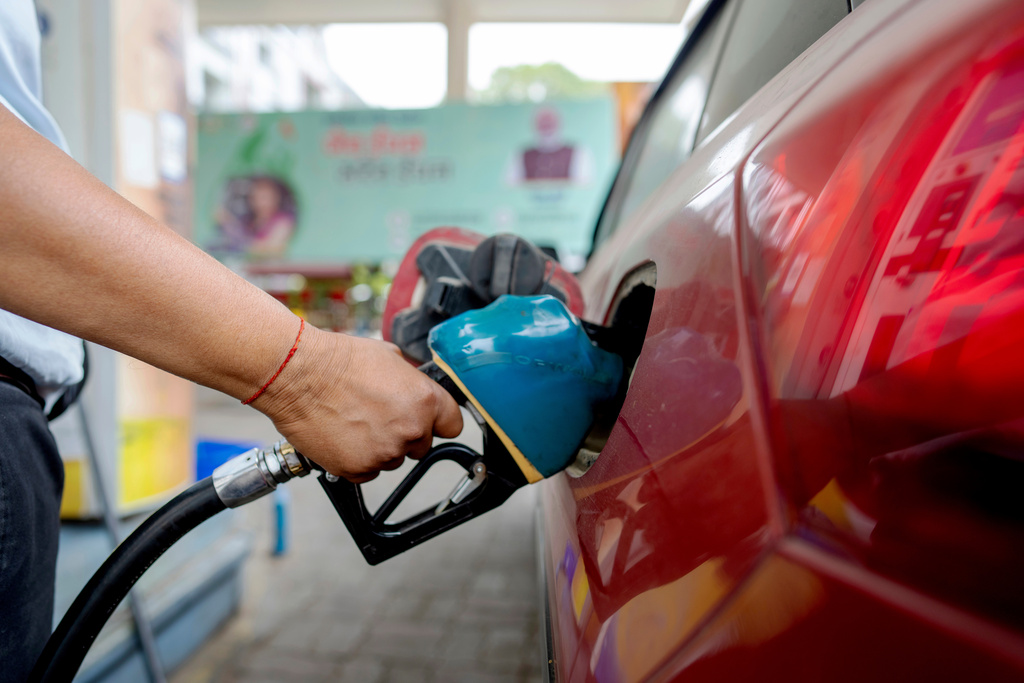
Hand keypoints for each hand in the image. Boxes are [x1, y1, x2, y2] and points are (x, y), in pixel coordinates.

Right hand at [252, 326, 463, 481]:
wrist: (298, 374)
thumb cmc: (339, 361)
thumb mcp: (390, 357)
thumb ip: (411, 381)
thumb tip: (415, 390)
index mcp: (425, 401)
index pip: (452, 425)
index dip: (439, 423)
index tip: (430, 423)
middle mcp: (411, 430)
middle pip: (421, 445)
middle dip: (404, 434)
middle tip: (378, 417)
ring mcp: (385, 453)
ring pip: (392, 459)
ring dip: (379, 447)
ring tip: (354, 422)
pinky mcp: (358, 469)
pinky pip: (366, 472)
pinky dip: (356, 459)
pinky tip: (343, 436)